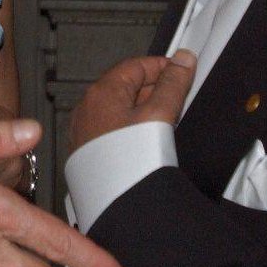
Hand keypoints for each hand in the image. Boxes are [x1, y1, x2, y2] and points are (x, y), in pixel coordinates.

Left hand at [68, 49, 196, 152]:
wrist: (114, 206)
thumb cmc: (131, 160)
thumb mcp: (159, 115)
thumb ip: (173, 84)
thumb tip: (183, 59)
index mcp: (102, 92)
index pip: (135, 66)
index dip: (161, 65)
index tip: (181, 70)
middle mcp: (87, 108)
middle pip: (125, 86)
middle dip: (154, 88)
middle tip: (179, 95)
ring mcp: (84, 132)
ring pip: (118, 110)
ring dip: (143, 109)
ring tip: (167, 120)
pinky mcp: (88, 153)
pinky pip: (111, 130)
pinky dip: (130, 128)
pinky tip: (147, 141)